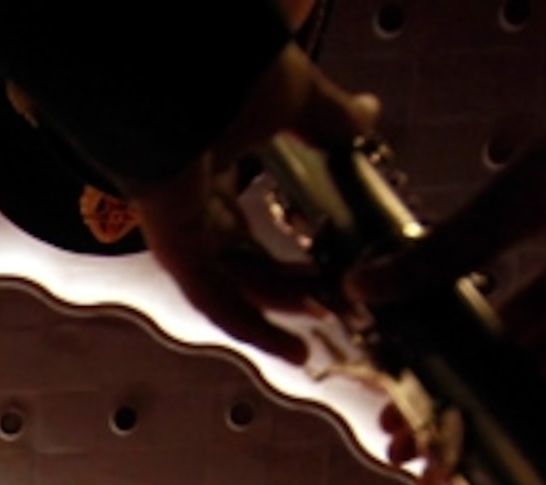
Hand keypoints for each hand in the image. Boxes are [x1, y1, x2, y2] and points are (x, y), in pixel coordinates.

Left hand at [126, 42, 379, 366]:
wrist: (180, 76)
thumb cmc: (224, 76)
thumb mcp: (294, 100)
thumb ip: (330, 119)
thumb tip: (369, 118)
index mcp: (209, 172)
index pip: (247, 226)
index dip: (289, 250)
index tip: (330, 264)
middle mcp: (190, 204)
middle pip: (242, 263)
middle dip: (291, 286)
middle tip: (335, 300)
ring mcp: (180, 230)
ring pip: (233, 286)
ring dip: (281, 308)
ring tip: (327, 317)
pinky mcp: (177, 249)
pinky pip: (215, 301)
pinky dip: (254, 327)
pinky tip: (292, 348)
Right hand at [349, 14, 545, 432]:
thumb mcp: (525, 195)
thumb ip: (452, 250)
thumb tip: (364, 284)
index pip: (495, 333)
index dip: (446, 377)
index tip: (397, 413)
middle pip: (524, 371)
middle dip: (470, 417)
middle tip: (412, 459)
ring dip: (519, 433)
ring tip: (463, 472)